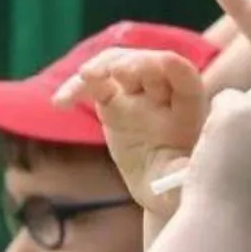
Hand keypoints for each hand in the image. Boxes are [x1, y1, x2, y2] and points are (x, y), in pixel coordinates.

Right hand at [55, 49, 206, 215]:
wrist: (159, 188)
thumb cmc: (179, 185)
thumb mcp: (184, 182)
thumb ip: (182, 174)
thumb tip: (185, 173)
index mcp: (190, 108)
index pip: (185, 77)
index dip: (174, 67)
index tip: (164, 63)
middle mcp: (164, 94)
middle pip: (150, 64)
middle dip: (135, 63)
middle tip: (118, 71)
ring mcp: (135, 94)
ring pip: (118, 65)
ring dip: (102, 65)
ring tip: (86, 76)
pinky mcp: (111, 102)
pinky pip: (92, 86)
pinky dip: (75, 89)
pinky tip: (60, 103)